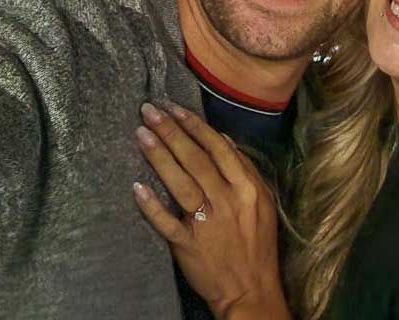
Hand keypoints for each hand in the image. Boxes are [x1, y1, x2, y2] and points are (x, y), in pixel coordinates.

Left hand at [132, 102, 292, 319]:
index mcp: (248, 187)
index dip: (195, 127)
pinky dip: (151, 205)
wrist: (251, 289)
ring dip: (159, 156)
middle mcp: (228, 200)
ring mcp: (207, 223)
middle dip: (171, 132)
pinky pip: (166, 222)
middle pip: (196, 159)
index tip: (175, 108)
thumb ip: (244, 171)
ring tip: (142, 134)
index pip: (218, 148)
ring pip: (180, 183)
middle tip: (149, 111)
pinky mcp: (188, 245)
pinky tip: (137, 187)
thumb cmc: (257, 243)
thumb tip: (223, 140)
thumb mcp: (262, 202)